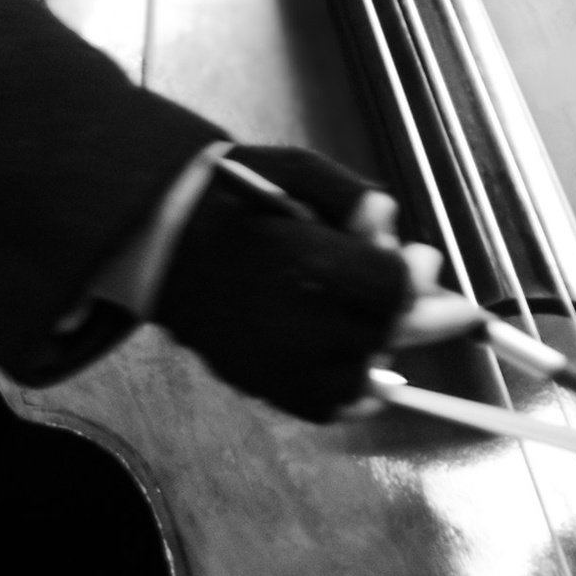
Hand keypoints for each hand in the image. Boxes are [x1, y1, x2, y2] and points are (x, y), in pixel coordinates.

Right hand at [156, 148, 478, 420]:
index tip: (414, 256)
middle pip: (387, 332)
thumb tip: (390, 220)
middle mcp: (298, 327)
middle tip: (416, 279)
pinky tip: (362, 361)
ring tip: (374, 314)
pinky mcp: (264, 387)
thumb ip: (349, 195)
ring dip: (382, 344)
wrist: (159, 244)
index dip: (412, 273)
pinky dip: (355, 389)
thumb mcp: (291, 171)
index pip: (394, 289)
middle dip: (408, 307)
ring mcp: (281, 366)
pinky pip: (330, 405)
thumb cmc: (231, 198)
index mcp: (308, 266)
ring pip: (366, 373)